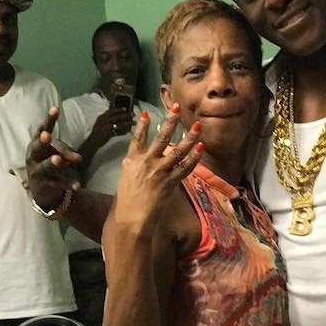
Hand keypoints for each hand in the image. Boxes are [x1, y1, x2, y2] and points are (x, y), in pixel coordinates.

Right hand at [26, 107, 82, 209]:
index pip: (41, 130)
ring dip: (51, 162)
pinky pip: (58, 183)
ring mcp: (37, 172)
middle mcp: (33, 157)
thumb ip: (68, 153)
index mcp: (35, 145)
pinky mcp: (45, 185)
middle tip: (47, 136)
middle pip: (37, 148)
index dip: (48, 120)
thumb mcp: (58, 155)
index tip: (55, 109)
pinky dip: (68, 184)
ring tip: (58, 159)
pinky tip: (78, 186)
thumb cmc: (49, 163)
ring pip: (45, 166)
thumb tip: (79, 158)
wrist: (41, 189)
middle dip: (42, 142)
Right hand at [88, 107, 134, 148]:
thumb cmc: (98, 132)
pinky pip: (118, 132)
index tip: (125, 108)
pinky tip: (128, 131)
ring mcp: (105, 127)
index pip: (111, 111)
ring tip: (134, 122)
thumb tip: (118, 116)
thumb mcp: (101, 123)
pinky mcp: (108, 134)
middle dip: (126, 115)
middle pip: (117, 117)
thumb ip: (108, 119)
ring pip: (119, 124)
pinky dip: (124, 131)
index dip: (119, 109)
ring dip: (128, 123)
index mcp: (102, 117)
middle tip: (133, 114)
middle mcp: (103, 121)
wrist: (92, 141)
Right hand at [112, 105, 202, 234]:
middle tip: (177, 108)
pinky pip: (185, 168)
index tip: (147, 114)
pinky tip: (200, 149)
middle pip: (161, 138)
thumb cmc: (127, 201)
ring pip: (177, 151)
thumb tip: (139, 159)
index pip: (137, 138)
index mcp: (132, 160)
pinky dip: (194, 159)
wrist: (131, 218)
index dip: (142, 126)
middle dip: (170, 121)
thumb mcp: (125, 179)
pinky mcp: (170, 183)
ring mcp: (159, 172)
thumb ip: (133, 166)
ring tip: (197, 127)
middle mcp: (146, 162)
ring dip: (189, 138)